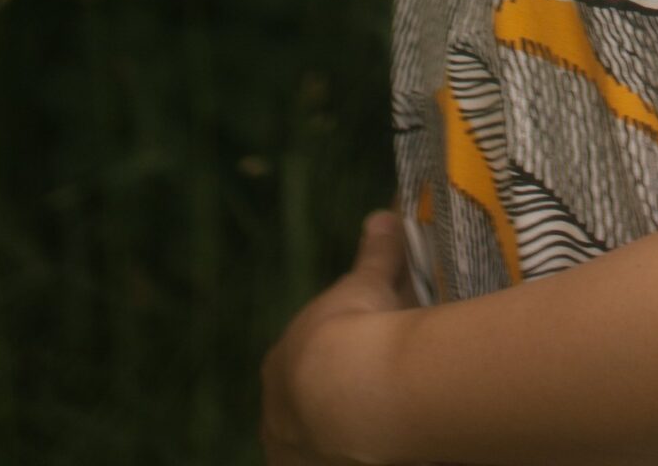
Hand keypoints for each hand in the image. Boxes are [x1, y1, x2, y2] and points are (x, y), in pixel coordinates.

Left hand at [260, 207, 422, 463]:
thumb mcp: (369, 283)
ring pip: (312, 441)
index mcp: (279, 363)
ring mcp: (291, 452)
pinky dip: (347, 452)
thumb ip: (375, 254)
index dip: (328, 359)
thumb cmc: (354, 330)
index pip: (299, 364)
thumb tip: (382, 216)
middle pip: (301, 407)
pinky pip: (327, 459)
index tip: (356, 356)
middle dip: (330, 399)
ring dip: (336, 431)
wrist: (356, 395)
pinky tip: (376, 443)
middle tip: (370, 391)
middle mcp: (274, 412)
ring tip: (376, 420)